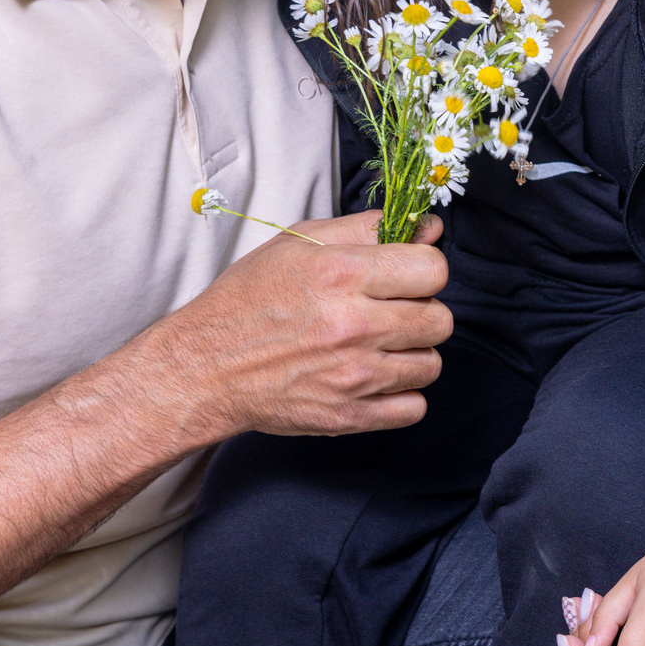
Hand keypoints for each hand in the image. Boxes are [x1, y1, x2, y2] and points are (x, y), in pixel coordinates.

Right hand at [152, 209, 450, 441]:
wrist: (205, 367)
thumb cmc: (249, 299)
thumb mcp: (299, 243)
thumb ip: (368, 228)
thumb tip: (430, 229)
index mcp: (341, 273)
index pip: (433, 270)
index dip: (425, 269)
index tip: (407, 274)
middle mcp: (352, 325)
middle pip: (439, 319)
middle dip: (422, 311)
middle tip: (392, 311)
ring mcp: (352, 376)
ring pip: (430, 364)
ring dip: (412, 354)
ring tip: (379, 345)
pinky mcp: (347, 417)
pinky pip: (413, 408)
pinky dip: (401, 395)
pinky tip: (376, 378)